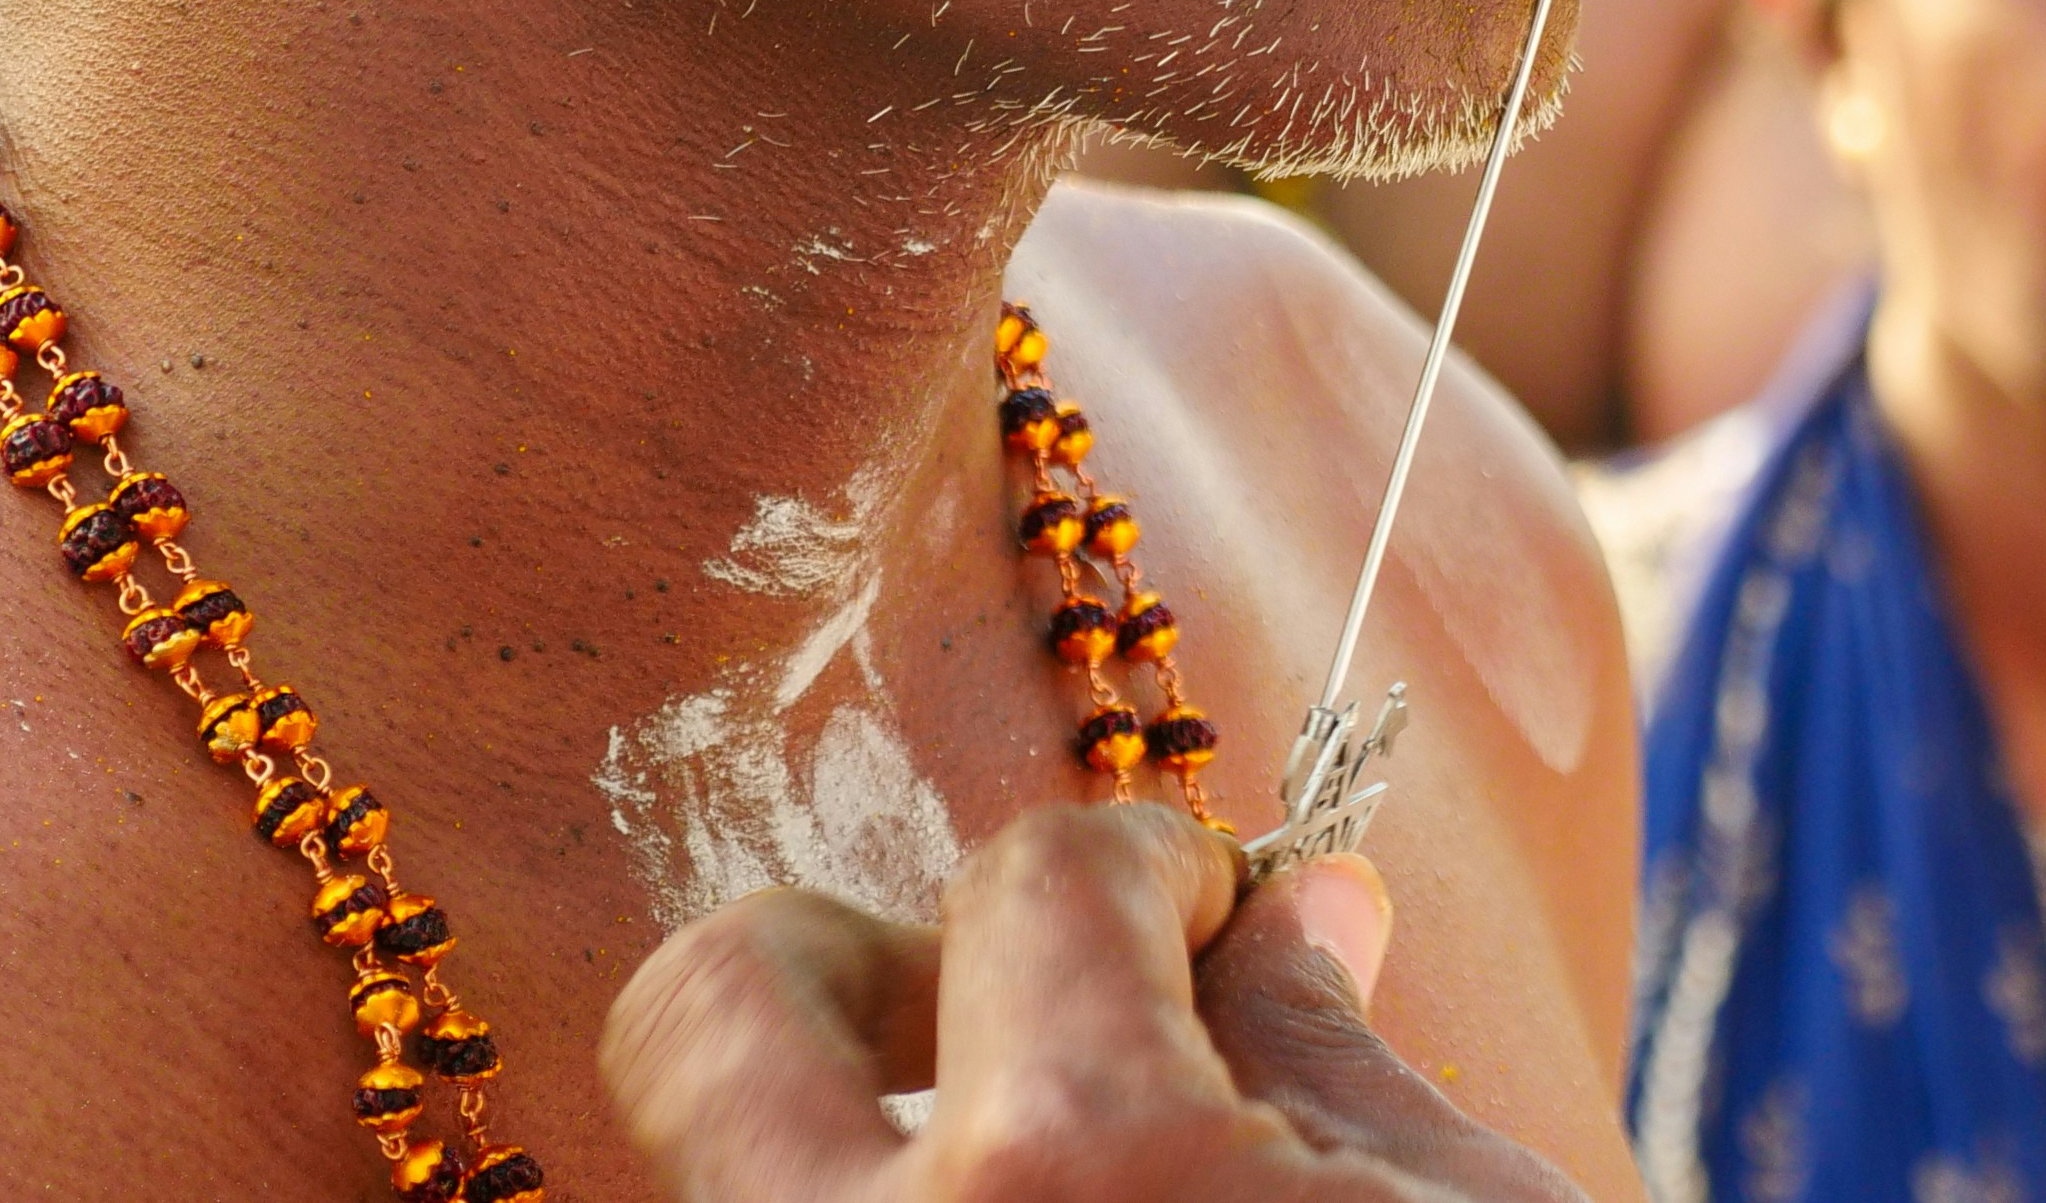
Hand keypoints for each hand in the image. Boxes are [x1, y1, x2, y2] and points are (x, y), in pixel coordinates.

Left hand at [603, 801, 1589, 1202]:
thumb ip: (1337, 1054)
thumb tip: (1291, 913)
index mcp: (1070, 1173)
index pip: (1041, 879)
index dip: (1157, 872)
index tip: (1217, 922)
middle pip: (712, 997)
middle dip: (858, 962)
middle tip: (1001, 1023)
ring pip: (708, 1167)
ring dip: (837, 1136)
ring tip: (1012, 1177)